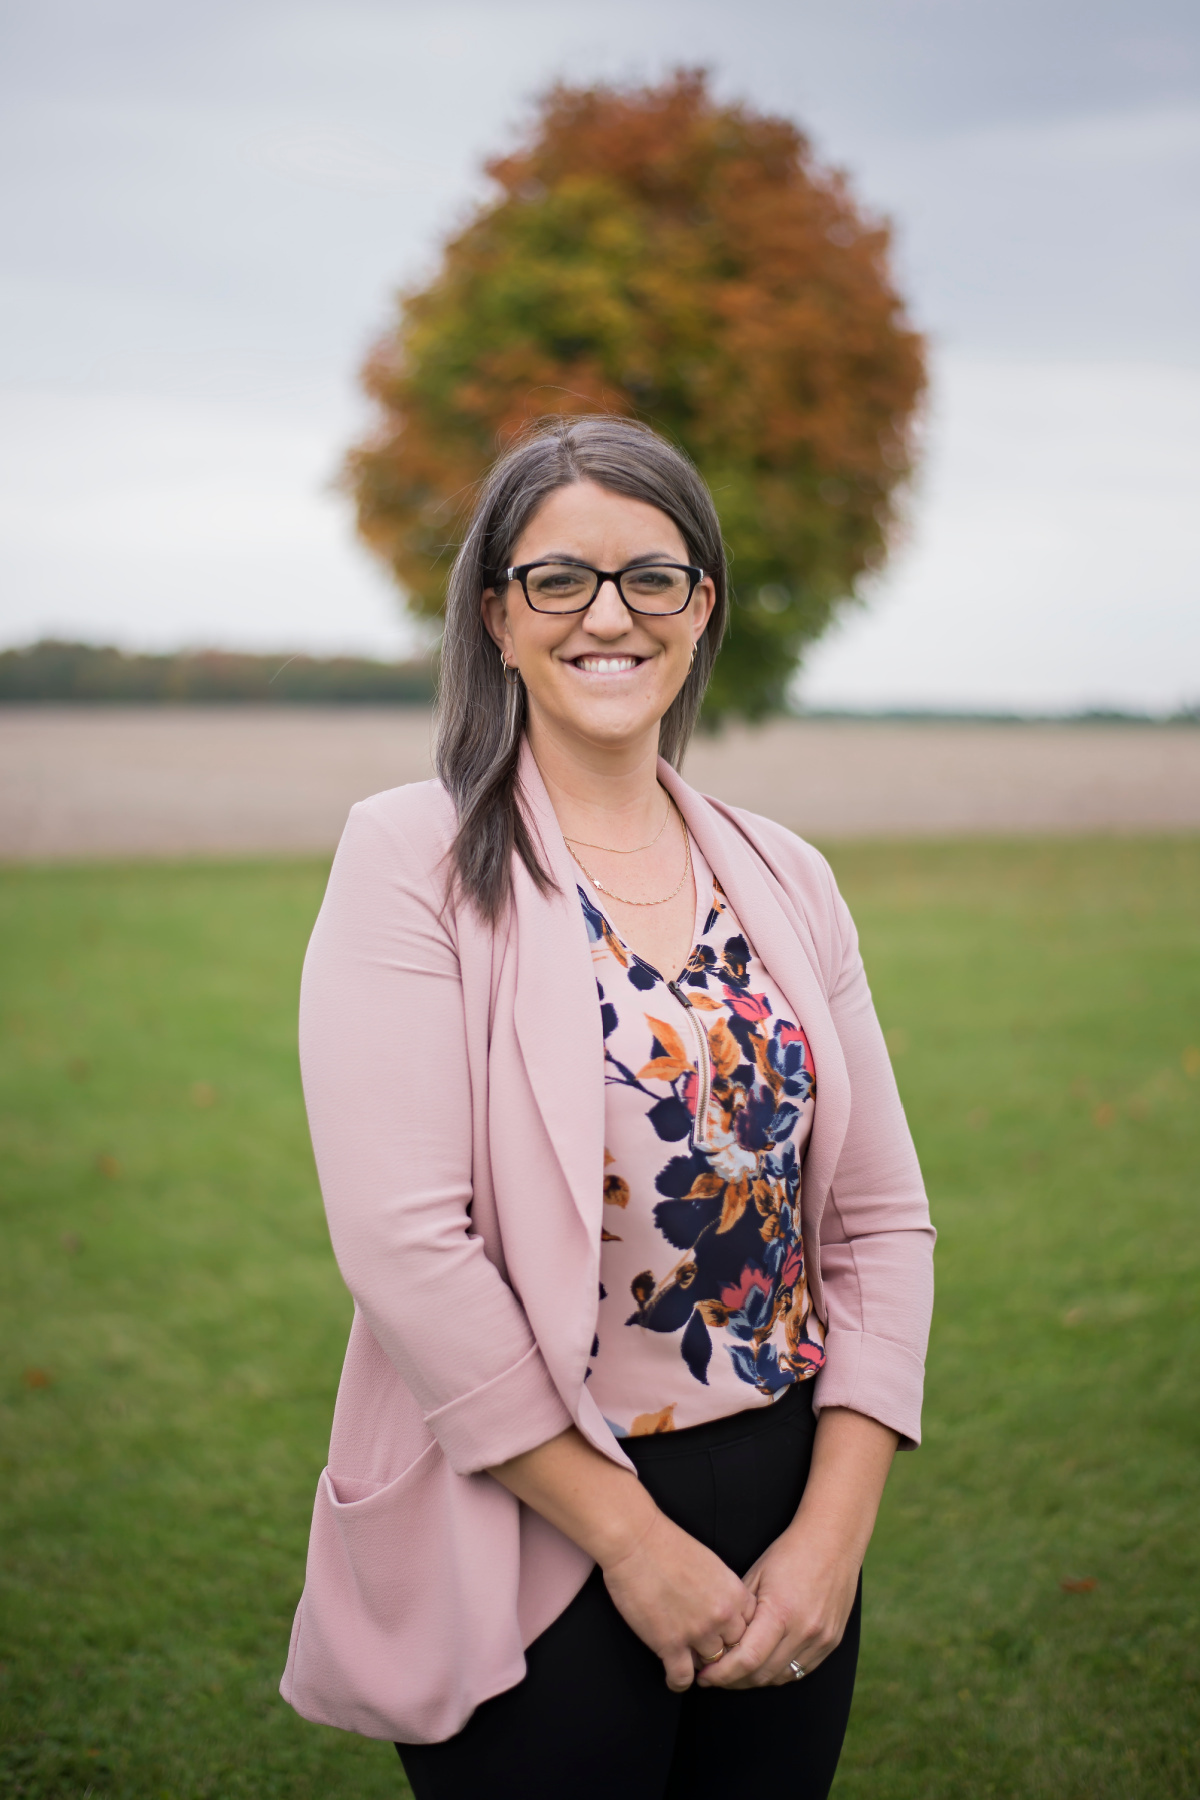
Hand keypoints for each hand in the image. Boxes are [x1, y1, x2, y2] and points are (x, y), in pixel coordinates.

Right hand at [601, 1508, 756, 1692]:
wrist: (636, 1540)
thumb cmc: (667, 1544)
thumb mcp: (710, 1563)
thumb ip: (723, 1589)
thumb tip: (723, 1607)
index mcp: (734, 1593)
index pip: (752, 1628)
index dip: (737, 1633)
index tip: (727, 1637)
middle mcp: (721, 1616)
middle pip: (734, 1650)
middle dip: (722, 1651)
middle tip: (708, 1651)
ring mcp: (697, 1633)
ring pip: (710, 1665)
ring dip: (699, 1664)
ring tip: (689, 1661)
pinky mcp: (670, 1644)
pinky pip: (682, 1678)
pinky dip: (677, 1681)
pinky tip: (673, 1677)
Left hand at [696, 1406, 897, 1689]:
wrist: (834, 1541)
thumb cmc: (789, 1552)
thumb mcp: (756, 1575)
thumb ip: (739, 1613)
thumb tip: (717, 1642)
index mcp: (781, 1613)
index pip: (745, 1660)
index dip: (720, 1673)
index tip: (703, 1675)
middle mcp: (803, 1632)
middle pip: (761, 1675)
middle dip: (732, 1680)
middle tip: (712, 1676)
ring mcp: (820, 1640)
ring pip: (780, 1677)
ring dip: (754, 1680)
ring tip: (733, 1673)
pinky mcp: (831, 1642)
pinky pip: (799, 1671)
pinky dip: (777, 1673)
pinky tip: (761, 1666)